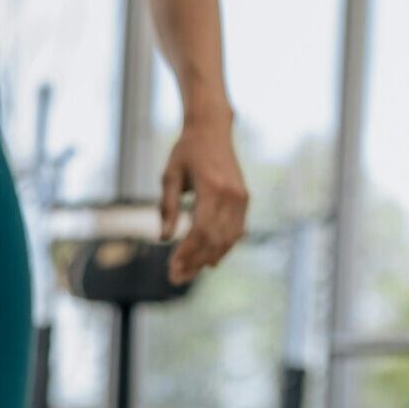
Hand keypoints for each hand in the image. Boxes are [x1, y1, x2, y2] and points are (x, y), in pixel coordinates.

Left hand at [160, 110, 247, 283]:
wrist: (212, 129)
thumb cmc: (186, 151)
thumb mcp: (170, 176)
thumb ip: (167, 208)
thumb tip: (163, 239)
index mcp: (211, 188)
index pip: (200, 231)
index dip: (186, 254)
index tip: (171, 269)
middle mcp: (231, 195)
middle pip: (215, 240)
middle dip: (195, 263)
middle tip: (176, 279)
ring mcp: (241, 197)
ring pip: (229, 239)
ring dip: (209, 259)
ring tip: (189, 273)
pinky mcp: (244, 199)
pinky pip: (236, 231)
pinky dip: (223, 248)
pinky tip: (209, 261)